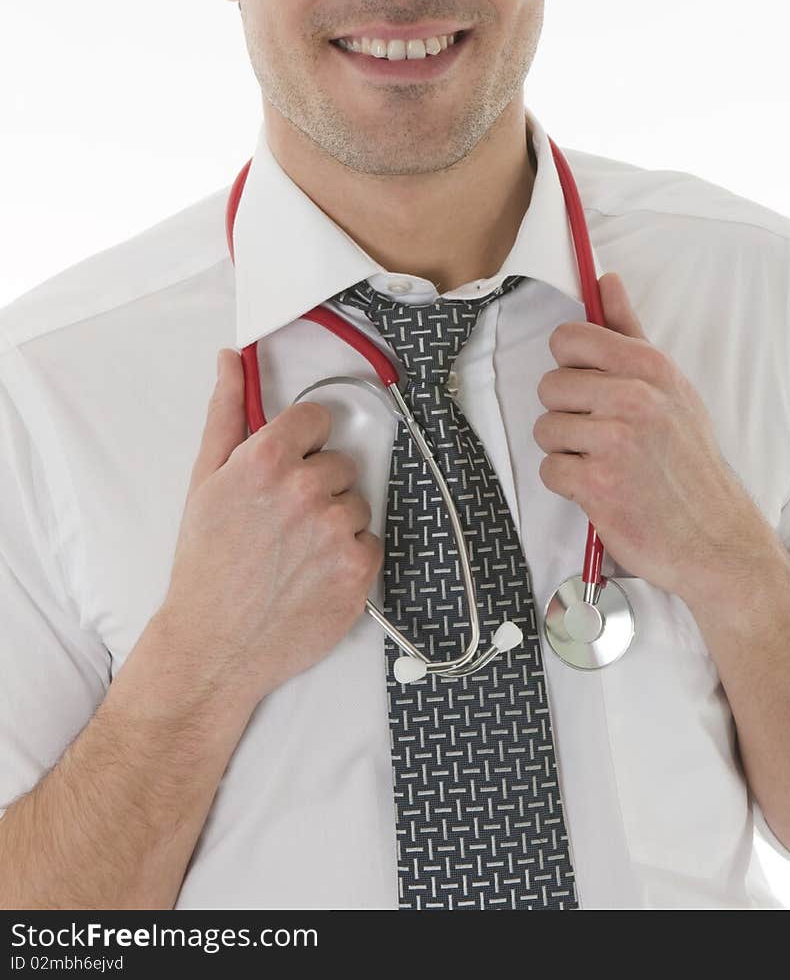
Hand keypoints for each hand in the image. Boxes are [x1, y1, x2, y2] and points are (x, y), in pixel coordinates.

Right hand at [159, 349, 382, 710]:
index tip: (290, 463)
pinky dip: (349, 556)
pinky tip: (315, 572)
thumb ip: (225, 412)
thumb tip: (231, 359)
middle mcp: (306, 489)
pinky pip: (370, 542)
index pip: (317, 418)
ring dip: (334, 522)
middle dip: (316, 485)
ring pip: (356, 503)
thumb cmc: (205, 563)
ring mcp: (336, 531)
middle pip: (339, 462)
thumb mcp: (205, 479)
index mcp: (267, 459)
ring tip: (295, 551)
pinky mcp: (358, 570)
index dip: (303, 442)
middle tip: (282, 521)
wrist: (213, 643)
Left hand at [533, 272, 771, 601]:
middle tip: (603, 435)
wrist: (716, 538)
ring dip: (567, 451)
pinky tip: (601, 489)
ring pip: (545, 428)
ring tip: (605, 463)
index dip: (570, 364)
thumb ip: (629, 331)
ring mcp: (615, 441)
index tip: (589, 386)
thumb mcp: (670, 387)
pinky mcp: (597, 484)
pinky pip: (550, 470)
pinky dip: (569, 485)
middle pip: (550, 385)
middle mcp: (633, 397)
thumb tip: (605, 279)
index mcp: (649, 367)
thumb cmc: (688, 460)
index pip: (569, 337)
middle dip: (568, 413)